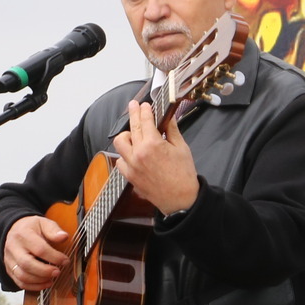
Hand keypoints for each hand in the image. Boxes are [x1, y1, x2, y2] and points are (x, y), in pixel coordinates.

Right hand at [4, 215, 68, 289]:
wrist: (13, 230)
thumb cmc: (30, 228)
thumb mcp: (43, 223)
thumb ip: (53, 230)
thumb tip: (63, 236)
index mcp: (23, 234)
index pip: (39, 249)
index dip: (54, 257)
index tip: (65, 260)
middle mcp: (13, 248)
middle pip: (27, 264)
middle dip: (45, 271)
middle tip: (57, 272)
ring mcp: (9, 260)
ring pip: (22, 276)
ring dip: (39, 280)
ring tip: (52, 278)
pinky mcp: (9, 269)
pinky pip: (19, 282)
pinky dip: (33, 286)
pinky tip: (44, 283)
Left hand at [112, 99, 199, 215]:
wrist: (180, 200)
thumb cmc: (183, 175)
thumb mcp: (182, 148)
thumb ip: (172, 130)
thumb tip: (168, 118)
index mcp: (153, 144)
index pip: (145, 120)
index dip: (144, 110)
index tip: (144, 105)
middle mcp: (139, 153)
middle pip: (132, 127)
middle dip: (133, 113)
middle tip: (133, 106)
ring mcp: (132, 165)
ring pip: (120, 143)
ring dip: (126, 136)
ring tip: (133, 134)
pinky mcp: (130, 176)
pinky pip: (120, 161)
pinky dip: (124, 155)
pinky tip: (132, 154)